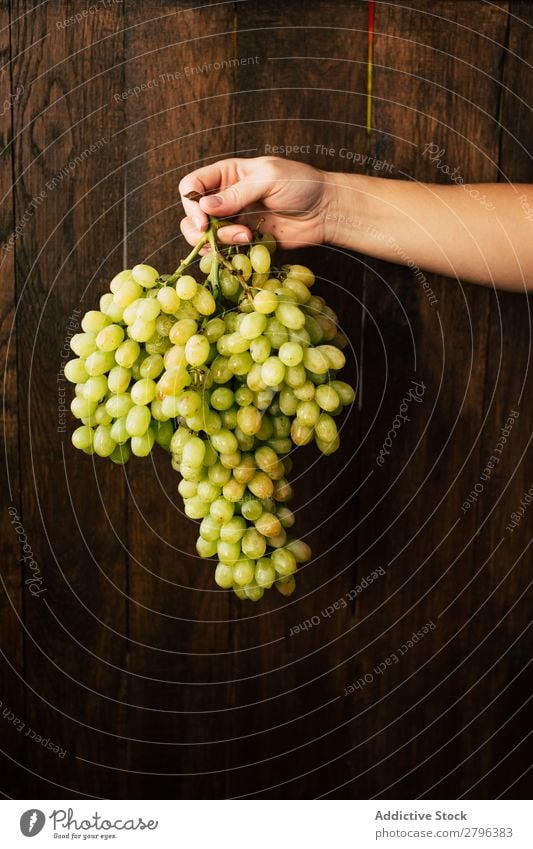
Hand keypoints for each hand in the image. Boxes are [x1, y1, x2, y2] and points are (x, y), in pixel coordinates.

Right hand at [178, 156, 332, 248]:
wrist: (326, 210)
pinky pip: (226, 250)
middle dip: (200, 229)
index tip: (204, 220)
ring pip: (206, 237)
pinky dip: (230, 252)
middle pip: (192, 216)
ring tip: (245, 236)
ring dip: (219, 241)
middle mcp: (226, 198)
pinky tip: (249, 243)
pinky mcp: (246, 241)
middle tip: (215, 234)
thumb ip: (237, 193)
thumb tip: (205, 207)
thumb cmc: (301, 184)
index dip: (191, 203)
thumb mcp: (269, 179)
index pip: (191, 186)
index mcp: (227, 175)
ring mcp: (234, 221)